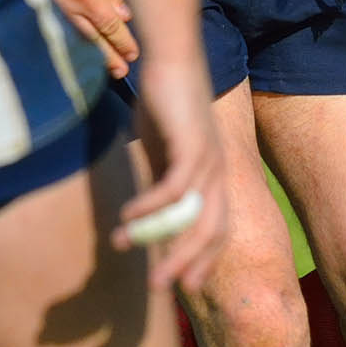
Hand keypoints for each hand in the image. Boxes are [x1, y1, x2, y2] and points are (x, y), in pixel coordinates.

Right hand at [6, 0, 136, 76]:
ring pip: (81, 35)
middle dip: (110, 55)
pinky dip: (81, 39)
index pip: (109, 26)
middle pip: (95, 38)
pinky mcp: (48, 5)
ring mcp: (57, 8)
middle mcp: (71, 7)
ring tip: (109, 66)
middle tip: (122, 71)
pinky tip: (88, 46)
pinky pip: (68, 27)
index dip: (122, 42)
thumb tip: (123, 16)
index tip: (133, 54)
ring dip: (96, 51)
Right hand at [117, 56, 227, 290]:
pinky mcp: (191, 144)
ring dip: (162, 238)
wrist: (172, 59)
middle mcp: (217, 171)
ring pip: (194, 214)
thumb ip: (161, 181)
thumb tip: (147, 214)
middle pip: (211, 230)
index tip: (187, 287)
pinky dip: (150, 206)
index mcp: (214, 176)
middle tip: (157, 287)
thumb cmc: (165, 104)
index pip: (218, 228)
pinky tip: (127, 216)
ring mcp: (208, 158)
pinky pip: (175, 187)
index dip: (205, 259)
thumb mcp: (163, 152)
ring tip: (128, 250)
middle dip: (186, 263)